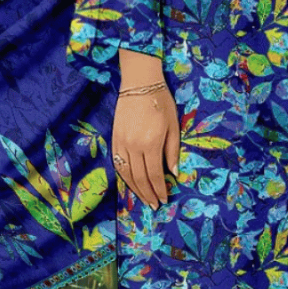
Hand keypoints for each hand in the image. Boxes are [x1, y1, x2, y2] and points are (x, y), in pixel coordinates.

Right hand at [112, 57, 180, 210]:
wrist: (139, 84)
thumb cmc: (161, 102)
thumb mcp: (173, 125)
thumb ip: (172, 151)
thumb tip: (173, 173)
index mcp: (150, 143)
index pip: (153, 174)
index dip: (158, 189)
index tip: (164, 199)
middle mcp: (133, 146)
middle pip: (139, 178)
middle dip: (147, 193)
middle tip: (154, 205)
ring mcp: (121, 142)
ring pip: (125, 173)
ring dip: (134, 189)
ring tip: (143, 199)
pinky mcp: (114, 138)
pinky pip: (117, 163)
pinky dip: (123, 176)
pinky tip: (130, 183)